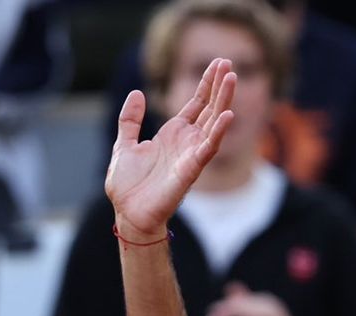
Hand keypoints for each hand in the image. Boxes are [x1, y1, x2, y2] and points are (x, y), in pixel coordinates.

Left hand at [105, 58, 236, 239]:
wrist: (128, 213)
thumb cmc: (128, 185)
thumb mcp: (123, 144)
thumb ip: (130, 119)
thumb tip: (137, 93)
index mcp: (173, 134)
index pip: (196, 104)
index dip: (207, 84)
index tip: (218, 63)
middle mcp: (187, 142)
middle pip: (209, 108)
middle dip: (219, 86)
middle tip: (229, 64)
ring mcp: (191, 155)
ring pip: (213, 123)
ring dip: (224, 102)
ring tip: (232, 79)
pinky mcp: (191, 170)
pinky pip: (208, 148)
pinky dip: (218, 132)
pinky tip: (228, 115)